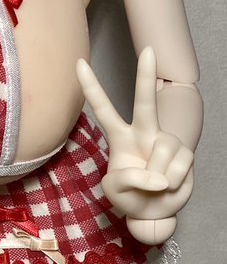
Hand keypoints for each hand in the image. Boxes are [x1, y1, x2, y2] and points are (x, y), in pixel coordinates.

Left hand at [76, 47, 193, 243]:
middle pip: (144, 102)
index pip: (103, 109)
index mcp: (120, 137)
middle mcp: (144, 133)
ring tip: (154, 187)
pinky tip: (168, 186)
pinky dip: (171, 183)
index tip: (78, 64)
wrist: (154, 213)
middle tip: (149, 50)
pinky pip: (178, 166)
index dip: (91, 88)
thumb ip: (128, 179)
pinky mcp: (185, 154)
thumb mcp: (115, 191)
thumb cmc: (129, 197)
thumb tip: (156, 175)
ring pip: (162, 148)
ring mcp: (165, 141)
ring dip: (157, 176)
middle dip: (146, 76)